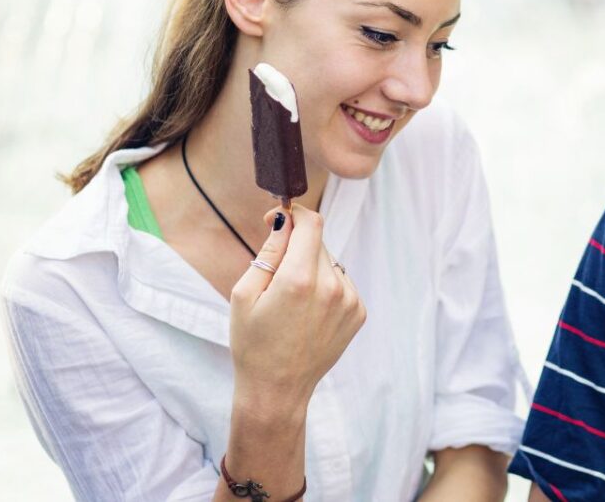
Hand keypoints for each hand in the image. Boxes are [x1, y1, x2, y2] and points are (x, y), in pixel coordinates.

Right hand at [229, 204, 365, 407]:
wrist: (277, 389)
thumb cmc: (253, 343)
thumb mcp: (245, 293)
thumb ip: (269, 251)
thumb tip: (285, 219)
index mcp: (300, 279)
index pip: (311, 223)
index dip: (294, 215)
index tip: (277, 220)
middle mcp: (332, 287)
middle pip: (319, 242)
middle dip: (297, 246)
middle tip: (275, 274)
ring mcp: (350, 301)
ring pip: (330, 262)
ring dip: (312, 268)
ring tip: (292, 301)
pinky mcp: (359, 313)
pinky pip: (341, 283)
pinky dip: (326, 287)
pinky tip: (308, 312)